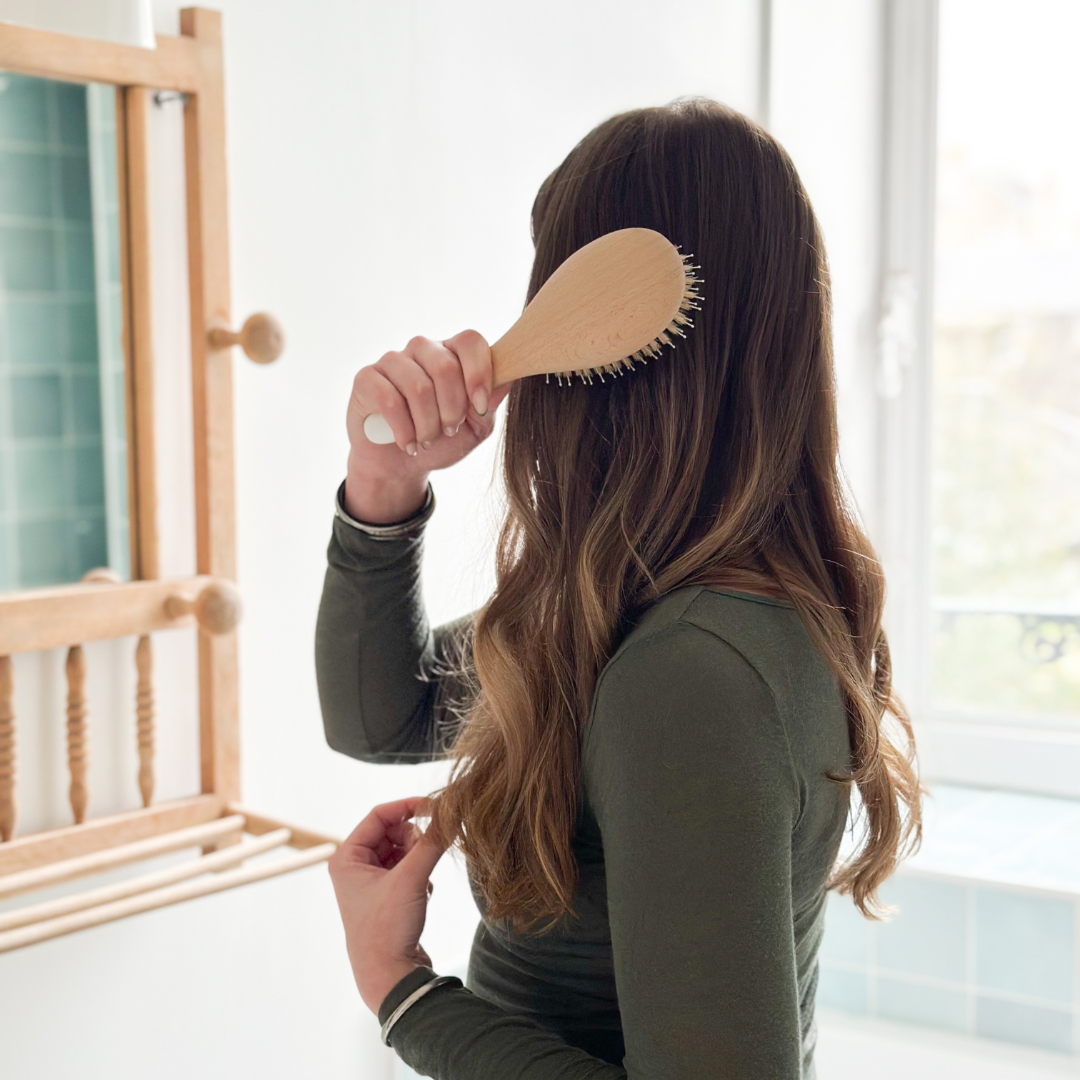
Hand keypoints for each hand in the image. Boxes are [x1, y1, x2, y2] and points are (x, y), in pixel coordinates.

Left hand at [328, 796, 447, 1015]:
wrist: (388, 977)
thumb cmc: (386, 930)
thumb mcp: (411, 879)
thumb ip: (432, 842)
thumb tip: (452, 813)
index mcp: (347, 857)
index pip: (379, 815)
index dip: (408, 807)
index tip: (437, 808)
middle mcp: (355, 867)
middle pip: (393, 831)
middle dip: (415, 839)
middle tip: (428, 855)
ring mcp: (371, 882)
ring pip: (403, 850)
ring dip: (419, 859)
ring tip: (423, 881)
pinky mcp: (387, 896)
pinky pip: (409, 868)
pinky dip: (421, 875)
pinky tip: (423, 894)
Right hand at [343, 331, 510, 521]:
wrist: (400, 465)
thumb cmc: (440, 442)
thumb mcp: (475, 429)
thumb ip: (490, 405)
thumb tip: (507, 380)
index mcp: (453, 355)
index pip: (471, 341)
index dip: (479, 372)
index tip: (480, 407)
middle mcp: (423, 350)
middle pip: (445, 366)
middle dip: (452, 409)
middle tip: (449, 430)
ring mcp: (393, 361)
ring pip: (418, 386)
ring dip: (428, 425)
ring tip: (427, 440)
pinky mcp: (367, 378)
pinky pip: (389, 399)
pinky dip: (403, 430)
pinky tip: (407, 444)